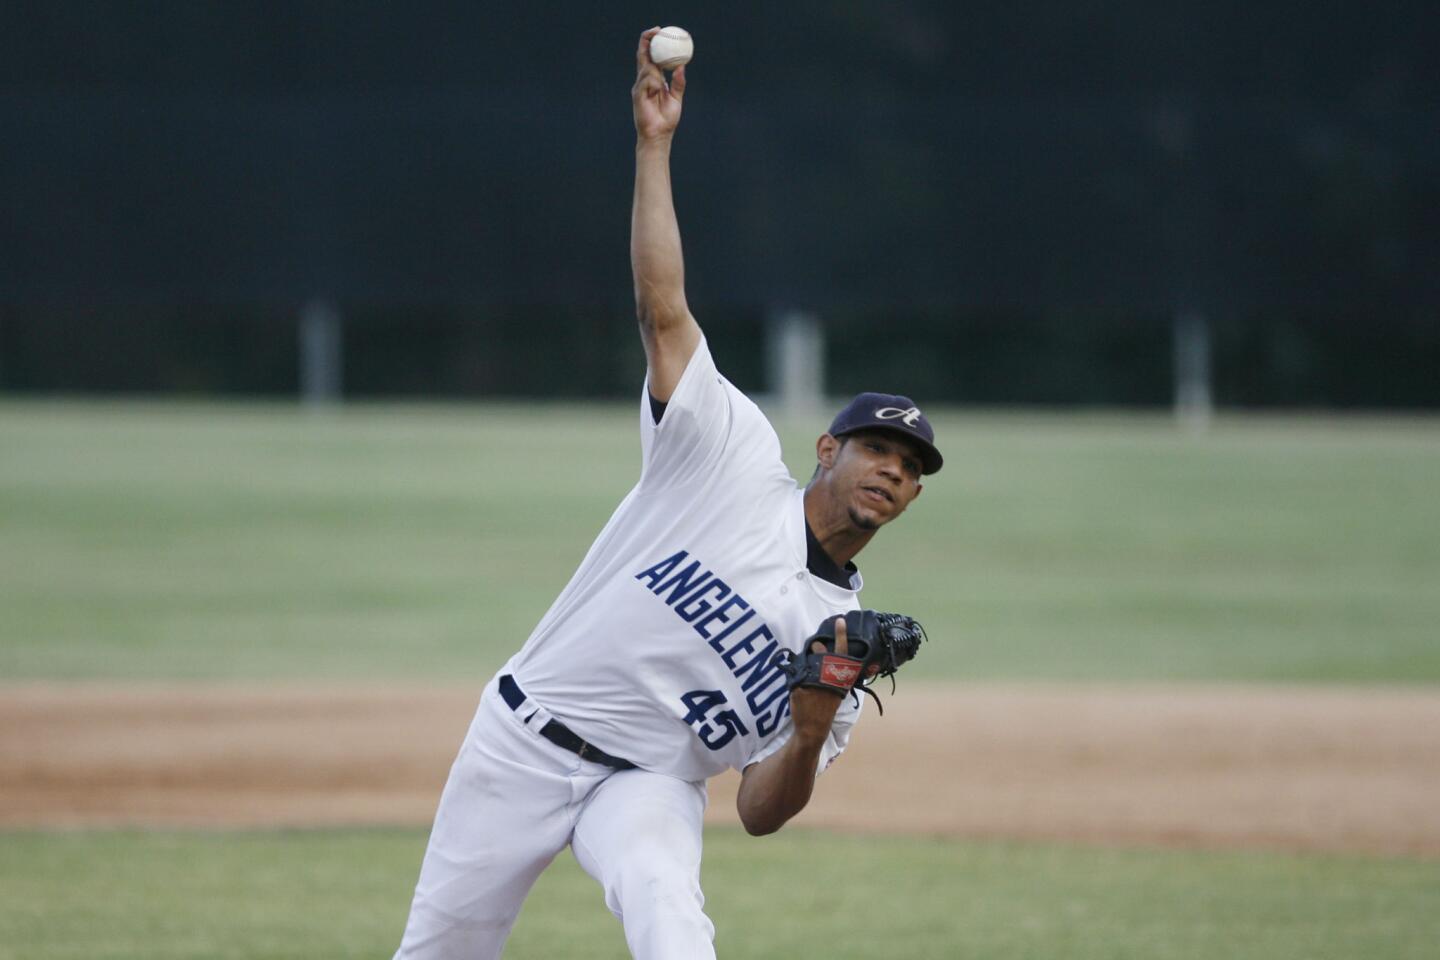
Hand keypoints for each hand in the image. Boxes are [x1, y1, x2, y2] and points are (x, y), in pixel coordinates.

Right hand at [632, 27, 685, 142]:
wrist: (659, 135)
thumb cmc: (667, 119)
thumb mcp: (676, 98)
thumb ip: (678, 83)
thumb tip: (682, 66)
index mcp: (653, 79)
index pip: (650, 56)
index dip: (652, 42)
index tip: (659, 31)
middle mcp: (644, 80)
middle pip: (642, 55)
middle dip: (647, 40)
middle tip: (656, 31)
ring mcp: (639, 86)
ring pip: (646, 68)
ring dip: (656, 72)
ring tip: (660, 89)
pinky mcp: (637, 94)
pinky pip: (646, 81)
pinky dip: (654, 83)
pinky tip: (657, 91)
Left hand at [787, 616, 849, 745]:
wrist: (812, 727)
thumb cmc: (826, 707)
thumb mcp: (836, 690)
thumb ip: (832, 673)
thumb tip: (821, 651)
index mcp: (841, 678)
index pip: (842, 652)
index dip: (841, 635)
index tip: (840, 620)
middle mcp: (828, 677)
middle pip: (819, 651)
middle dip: (815, 648)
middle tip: (814, 652)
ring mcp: (813, 681)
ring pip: (806, 660)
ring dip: (805, 662)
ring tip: (808, 675)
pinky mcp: (799, 686)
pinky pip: (796, 673)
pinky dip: (796, 678)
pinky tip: (800, 688)